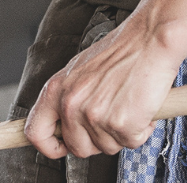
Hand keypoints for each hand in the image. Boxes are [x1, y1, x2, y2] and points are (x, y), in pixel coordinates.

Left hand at [22, 22, 181, 157]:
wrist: (151, 38)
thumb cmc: (122, 51)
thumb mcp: (80, 71)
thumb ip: (69, 98)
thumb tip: (64, 124)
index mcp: (56, 89)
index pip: (35, 132)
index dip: (49, 146)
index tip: (62, 148)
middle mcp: (70, 104)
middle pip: (77, 148)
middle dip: (97, 141)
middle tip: (112, 119)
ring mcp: (94, 116)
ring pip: (107, 148)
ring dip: (122, 133)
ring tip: (129, 104)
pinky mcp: (121, 124)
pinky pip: (132, 143)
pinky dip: (142, 130)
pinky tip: (143, 107)